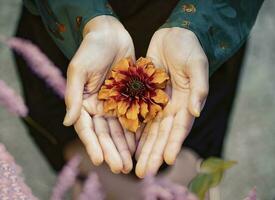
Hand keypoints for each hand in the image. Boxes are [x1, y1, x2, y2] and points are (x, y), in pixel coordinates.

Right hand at [63, 16, 135, 172]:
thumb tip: (66, 123)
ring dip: (124, 147)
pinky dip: (134, 132)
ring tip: (130, 163)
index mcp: (83, 103)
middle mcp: (98, 107)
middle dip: (112, 151)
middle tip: (121, 168)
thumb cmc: (91, 50)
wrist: (110, 35)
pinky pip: (132, 118)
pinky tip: (139, 145)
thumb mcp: (79, 71)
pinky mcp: (128, 98)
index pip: (87, 129)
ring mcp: (113, 104)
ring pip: (118, 130)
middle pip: (105, 134)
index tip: (100, 161)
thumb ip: (73, 97)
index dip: (93, 145)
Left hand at [135, 28, 208, 177]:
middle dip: (153, 153)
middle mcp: (172, 107)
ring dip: (143, 148)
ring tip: (134, 164)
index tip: (166, 160)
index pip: (179, 128)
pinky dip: (134, 131)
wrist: (174, 35)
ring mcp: (158, 103)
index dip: (172, 144)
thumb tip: (195, 111)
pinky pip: (139, 116)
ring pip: (149, 130)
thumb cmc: (189, 48)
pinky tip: (128, 144)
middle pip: (162, 134)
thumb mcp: (197, 64)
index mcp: (187, 102)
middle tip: (143, 172)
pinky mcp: (145, 95)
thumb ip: (198, 88)